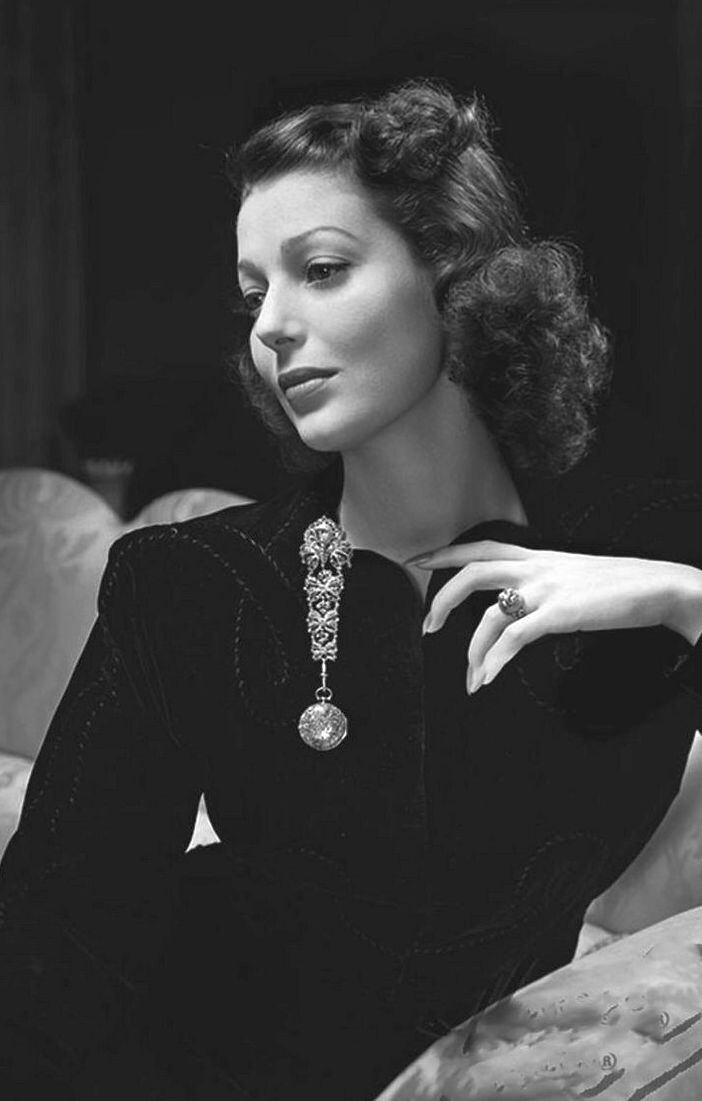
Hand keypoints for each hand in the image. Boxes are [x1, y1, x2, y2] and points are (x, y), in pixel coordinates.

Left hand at [407, 541, 701, 693]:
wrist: (658, 586)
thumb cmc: (619, 586)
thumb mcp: (572, 576)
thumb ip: (542, 584)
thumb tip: (518, 606)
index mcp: (538, 556)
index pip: (481, 547)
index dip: (445, 552)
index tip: (417, 560)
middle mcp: (536, 567)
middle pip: (472, 573)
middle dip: (441, 599)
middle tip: (427, 627)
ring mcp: (546, 589)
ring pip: (488, 614)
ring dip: (472, 650)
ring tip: (471, 678)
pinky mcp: (559, 613)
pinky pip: (513, 637)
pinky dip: (495, 659)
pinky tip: (490, 677)